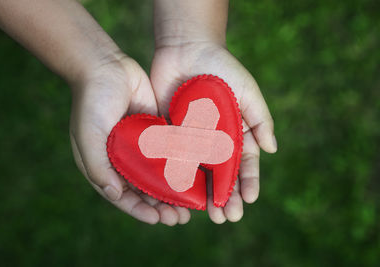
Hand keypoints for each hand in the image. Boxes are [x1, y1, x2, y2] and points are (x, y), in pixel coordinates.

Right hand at [70, 56, 190, 224]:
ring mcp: (140, 146)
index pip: (122, 196)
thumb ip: (98, 166)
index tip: (157, 219)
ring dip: (174, 190)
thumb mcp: (88, 135)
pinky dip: (180, 165)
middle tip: (179, 218)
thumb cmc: (91, 102)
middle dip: (161, 205)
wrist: (105, 66)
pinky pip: (169, 152)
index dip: (139, 210)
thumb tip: (115, 195)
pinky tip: (196, 175)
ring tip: (191, 204)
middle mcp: (123, 159)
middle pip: (144, 190)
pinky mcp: (156, 131)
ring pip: (160, 175)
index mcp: (104, 165)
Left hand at [151, 42, 276, 222]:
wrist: (187, 49)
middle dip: (226, 196)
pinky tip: (179, 195)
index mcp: (235, 133)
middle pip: (221, 175)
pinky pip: (173, 160)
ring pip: (198, 174)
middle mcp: (214, 142)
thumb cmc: (222, 67)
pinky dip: (176, 179)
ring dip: (203, 196)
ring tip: (208, 214)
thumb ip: (260, 119)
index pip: (244, 164)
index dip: (247, 182)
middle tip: (227, 217)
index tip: (249, 199)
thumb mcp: (247, 90)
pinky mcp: (169, 136)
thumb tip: (272, 150)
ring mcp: (191, 141)